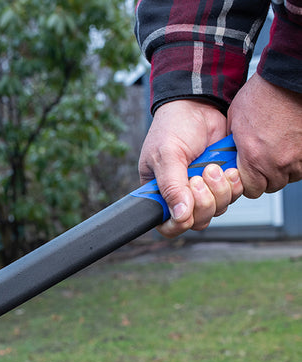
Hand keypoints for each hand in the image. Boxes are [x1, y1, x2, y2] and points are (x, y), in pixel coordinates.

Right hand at [139, 100, 241, 237]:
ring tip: (213, 167)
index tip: (186, 209)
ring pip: (216, 210)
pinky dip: (233, 185)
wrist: (199, 104)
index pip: (167, 225)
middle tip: (199, 177)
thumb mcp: (167, 155)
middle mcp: (181, 196)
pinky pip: (232, 197)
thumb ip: (172, 187)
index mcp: (159, 194)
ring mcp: (203, 190)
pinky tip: (228, 168)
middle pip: (196, 221)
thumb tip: (180, 215)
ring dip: (219, 191)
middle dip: (204, 202)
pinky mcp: (221, 182)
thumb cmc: (174, 127)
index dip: (178, 224)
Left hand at [228, 73, 301, 197]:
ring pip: (288, 177)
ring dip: (282, 169)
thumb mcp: (234, 121)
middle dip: (265, 177)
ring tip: (277, 150)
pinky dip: (297, 160)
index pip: (250, 190)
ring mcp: (298, 159)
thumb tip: (230, 153)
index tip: (247, 175)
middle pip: (270, 185)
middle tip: (262, 161)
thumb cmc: (263, 94)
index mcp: (253, 158)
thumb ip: (233, 144)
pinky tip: (290, 145)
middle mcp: (277, 162)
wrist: (288, 79)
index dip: (247, 183)